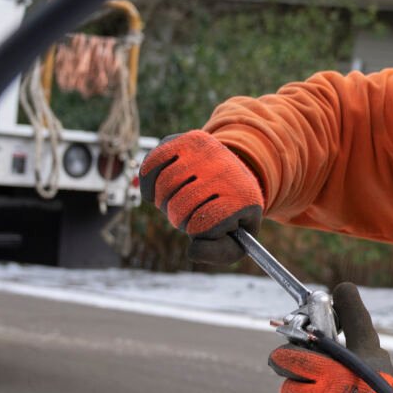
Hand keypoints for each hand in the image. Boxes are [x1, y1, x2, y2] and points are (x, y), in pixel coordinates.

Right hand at [138, 130, 262, 265]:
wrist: (234, 178)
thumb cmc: (230, 216)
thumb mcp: (235, 241)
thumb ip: (217, 253)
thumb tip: (192, 250)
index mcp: (243, 199)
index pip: (203, 224)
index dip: (197, 231)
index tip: (207, 225)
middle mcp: (227, 170)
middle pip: (180, 205)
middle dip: (179, 218)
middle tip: (190, 214)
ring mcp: (206, 152)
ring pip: (165, 186)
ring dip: (164, 201)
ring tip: (178, 200)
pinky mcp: (185, 139)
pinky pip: (152, 164)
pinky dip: (149, 182)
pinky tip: (158, 189)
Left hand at [272, 283, 392, 392]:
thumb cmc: (386, 388)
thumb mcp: (370, 346)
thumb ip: (352, 316)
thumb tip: (342, 287)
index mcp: (324, 370)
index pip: (282, 358)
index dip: (288, 358)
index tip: (298, 361)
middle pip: (286, 390)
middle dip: (301, 388)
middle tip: (324, 390)